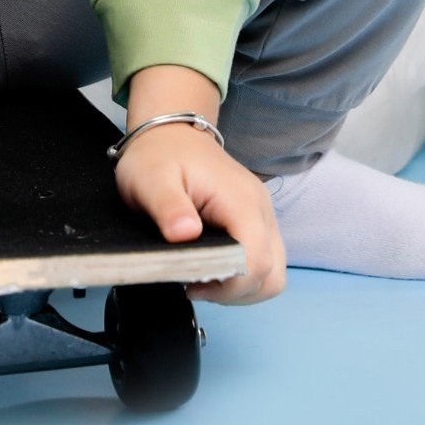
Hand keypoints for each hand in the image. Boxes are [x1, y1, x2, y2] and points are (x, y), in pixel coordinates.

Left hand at [113, 124, 284, 307]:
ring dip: (242, 286)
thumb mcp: (151, 180)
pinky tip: (214, 267)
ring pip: (273, 272)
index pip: (256, 262)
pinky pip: (265, 260)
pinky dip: (244, 274)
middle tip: (197, 284)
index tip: (193, 284)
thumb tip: (185, 234)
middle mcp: (261, 209)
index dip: (229, 286)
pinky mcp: (257, 221)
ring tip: (205, 278)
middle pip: (272, 274)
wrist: (171, 133)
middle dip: (236, 291)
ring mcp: (263, 215)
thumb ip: (168, 208)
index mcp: (242, 201)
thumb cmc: (158, 156)